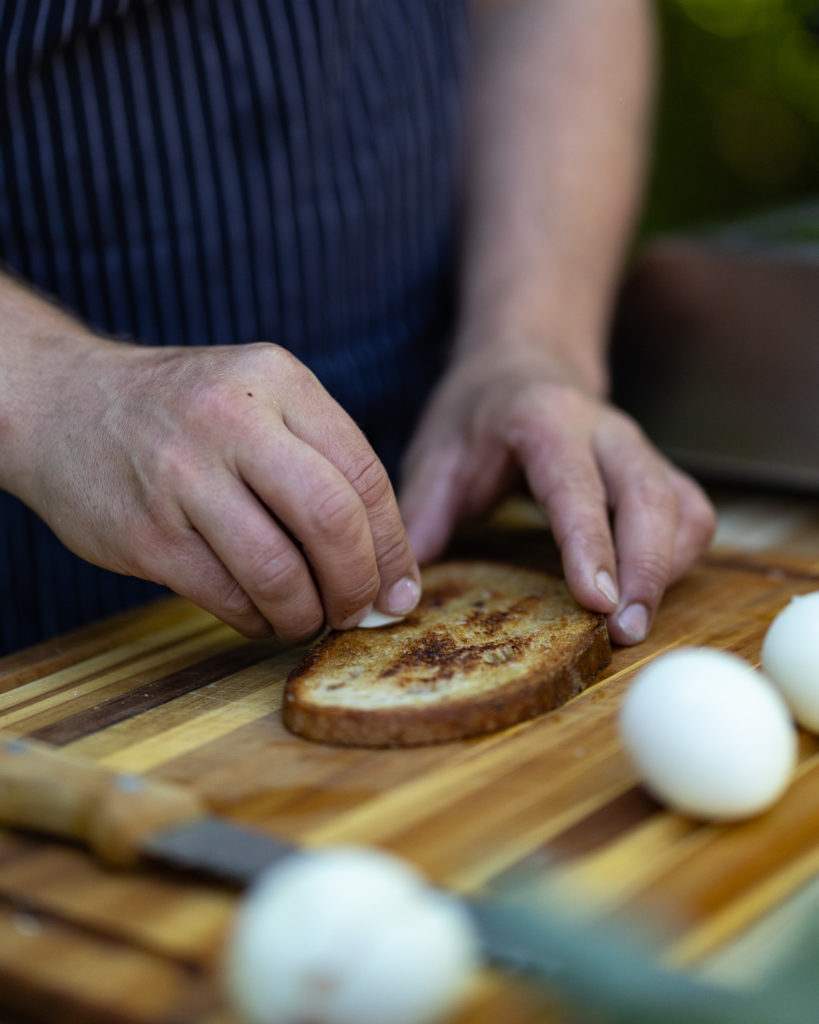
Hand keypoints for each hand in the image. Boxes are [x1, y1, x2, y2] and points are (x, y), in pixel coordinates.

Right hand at [12, 339, 419, 642]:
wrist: (64, 404)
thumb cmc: (184, 413)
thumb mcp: (257, 396)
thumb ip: (320, 458)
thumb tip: (385, 561)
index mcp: (276, 380)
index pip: (365, 472)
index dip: (393, 543)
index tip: (400, 587)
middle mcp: (231, 420)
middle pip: (331, 520)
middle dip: (359, 583)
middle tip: (361, 611)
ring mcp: (181, 477)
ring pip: (278, 572)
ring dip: (307, 613)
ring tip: (309, 617)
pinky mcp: (145, 533)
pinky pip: (227, 597)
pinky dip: (257, 620)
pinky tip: (262, 615)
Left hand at [398, 348, 715, 645]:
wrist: (523, 362)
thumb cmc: (479, 412)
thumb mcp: (438, 451)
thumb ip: (422, 514)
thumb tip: (404, 588)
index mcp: (545, 420)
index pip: (576, 485)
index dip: (590, 544)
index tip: (596, 599)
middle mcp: (606, 430)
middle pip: (648, 497)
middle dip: (645, 569)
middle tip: (626, 632)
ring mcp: (639, 448)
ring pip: (682, 506)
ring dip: (668, 569)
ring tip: (636, 624)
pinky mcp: (657, 469)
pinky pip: (691, 513)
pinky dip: (681, 556)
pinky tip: (650, 591)